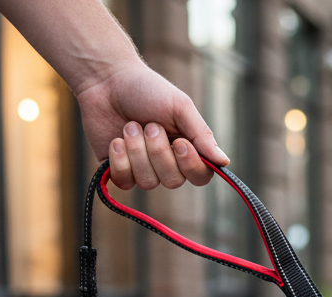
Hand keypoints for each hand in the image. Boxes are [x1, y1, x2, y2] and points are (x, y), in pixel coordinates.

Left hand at [76, 61, 229, 190]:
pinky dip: (120, 159)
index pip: (200, 176)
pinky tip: (116, 140)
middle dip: (158, 152)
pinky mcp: (118, 169)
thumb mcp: (180, 107)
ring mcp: (142, 168)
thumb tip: (224, 162)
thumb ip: (201, 135)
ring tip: (130, 126)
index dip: (190, 165)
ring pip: (148, 182)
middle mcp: (167, 163)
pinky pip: (125, 181)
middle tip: (149, 125)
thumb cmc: (147, 89)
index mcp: (187, 148)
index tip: (179, 142)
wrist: (106, 80)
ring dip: (137, 151)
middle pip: (173, 181)